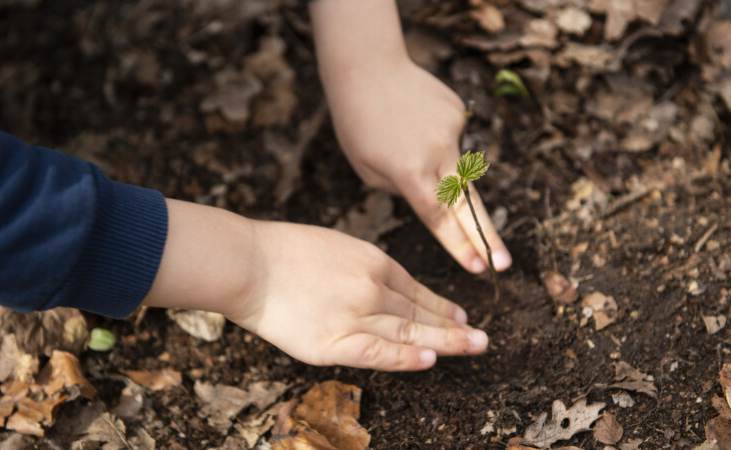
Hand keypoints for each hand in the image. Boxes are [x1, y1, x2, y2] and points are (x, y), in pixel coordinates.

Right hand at [144, 200, 488, 370]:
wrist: (248, 263)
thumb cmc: (282, 252)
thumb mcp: (334, 245)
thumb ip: (361, 268)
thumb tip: (382, 287)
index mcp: (373, 260)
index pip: (415, 288)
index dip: (440, 304)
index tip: (459, 314)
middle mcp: (373, 287)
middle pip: (420, 312)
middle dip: (454, 325)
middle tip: (482, 338)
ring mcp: (357, 314)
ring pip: (410, 333)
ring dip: (446, 341)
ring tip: (474, 347)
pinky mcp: (335, 342)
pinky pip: (380, 353)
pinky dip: (407, 359)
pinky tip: (432, 361)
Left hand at [324, 59, 511, 273]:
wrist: (367, 68)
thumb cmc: (358, 123)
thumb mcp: (369, 170)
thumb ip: (405, 190)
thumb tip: (435, 198)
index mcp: (410, 172)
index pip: (439, 219)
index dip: (460, 247)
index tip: (479, 269)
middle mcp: (437, 153)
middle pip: (467, 206)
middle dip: (487, 239)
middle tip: (504, 265)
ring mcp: (453, 130)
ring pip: (458, 167)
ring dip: (443, 171)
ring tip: (405, 142)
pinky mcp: (459, 112)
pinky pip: (451, 139)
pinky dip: (436, 140)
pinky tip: (413, 121)